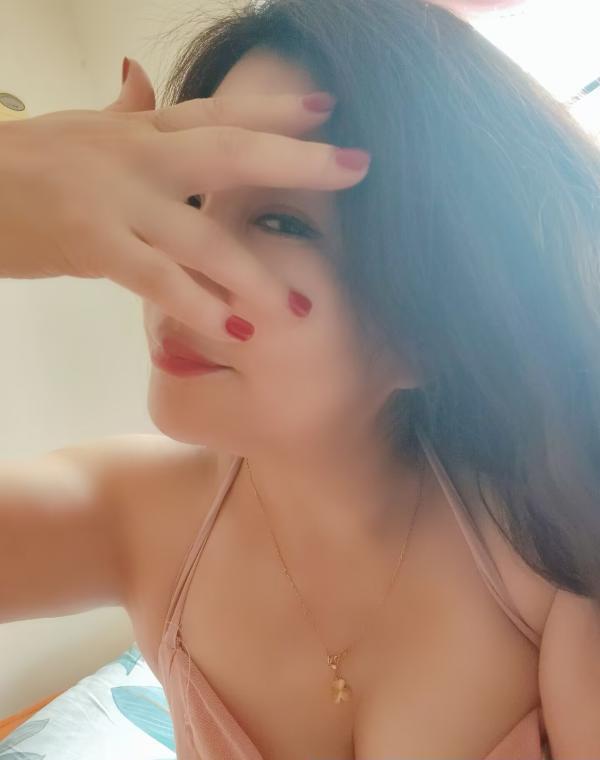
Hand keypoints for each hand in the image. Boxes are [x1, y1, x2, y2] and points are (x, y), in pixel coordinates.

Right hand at [0, 58, 369, 340]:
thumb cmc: (25, 164)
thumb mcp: (83, 131)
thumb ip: (122, 110)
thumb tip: (140, 74)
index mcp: (139, 129)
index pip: (218, 113)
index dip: (275, 110)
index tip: (329, 109)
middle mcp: (138, 156)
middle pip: (229, 153)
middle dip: (296, 161)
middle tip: (356, 167)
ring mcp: (117, 200)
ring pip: (202, 233)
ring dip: (257, 272)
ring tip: (301, 307)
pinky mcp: (93, 244)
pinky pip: (157, 280)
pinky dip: (198, 306)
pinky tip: (235, 331)